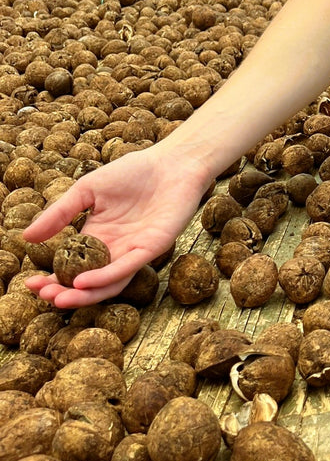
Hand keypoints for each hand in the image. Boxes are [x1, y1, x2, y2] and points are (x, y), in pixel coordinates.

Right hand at [23, 146, 211, 308]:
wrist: (172, 163)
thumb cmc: (133, 172)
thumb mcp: (87, 190)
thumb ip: (59, 214)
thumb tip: (26, 238)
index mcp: (98, 237)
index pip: (72, 265)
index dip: (52, 277)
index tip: (30, 284)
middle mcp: (115, 249)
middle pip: (88, 280)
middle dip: (65, 291)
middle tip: (43, 296)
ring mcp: (134, 251)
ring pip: (108, 282)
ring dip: (84, 294)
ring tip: (59, 298)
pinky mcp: (152, 248)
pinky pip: (127, 268)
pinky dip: (105, 277)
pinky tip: (84, 281)